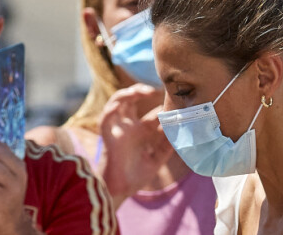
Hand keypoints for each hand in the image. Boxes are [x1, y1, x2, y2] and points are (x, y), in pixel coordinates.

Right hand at [98, 84, 173, 207]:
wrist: (120, 192)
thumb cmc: (135, 177)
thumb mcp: (156, 160)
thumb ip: (166, 148)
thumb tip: (178, 133)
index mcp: (141, 131)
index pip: (153, 114)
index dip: (162, 108)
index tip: (174, 106)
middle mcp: (129, 126)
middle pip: (131, 100)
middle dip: (140, 91)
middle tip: (153, 90)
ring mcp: (118, 130)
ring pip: (116, 103)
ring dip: (126, 94)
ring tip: (138, 91)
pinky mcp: (108, 137)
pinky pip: (105, 120)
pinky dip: (109, 111)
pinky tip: (117, 106)